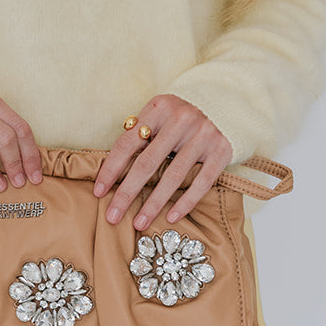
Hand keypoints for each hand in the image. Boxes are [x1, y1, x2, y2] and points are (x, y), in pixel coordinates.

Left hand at [92, 96, 232, 231]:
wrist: (225, 103)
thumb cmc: (181, 114)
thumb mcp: (159, 113)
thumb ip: (139, 132)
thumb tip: (113, 166)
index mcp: (159, 108)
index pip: (128, 143)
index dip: (111, 169)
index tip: (99, 191)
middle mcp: (181, 120)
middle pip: (147, 163)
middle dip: (127, 192)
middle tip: (113, 215)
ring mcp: (203, 135)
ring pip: (173, 176)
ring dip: (154, 203)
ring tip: (139, 223)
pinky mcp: (221, 150)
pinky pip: (201, 182)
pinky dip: (186, 202)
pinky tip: (171, 217)